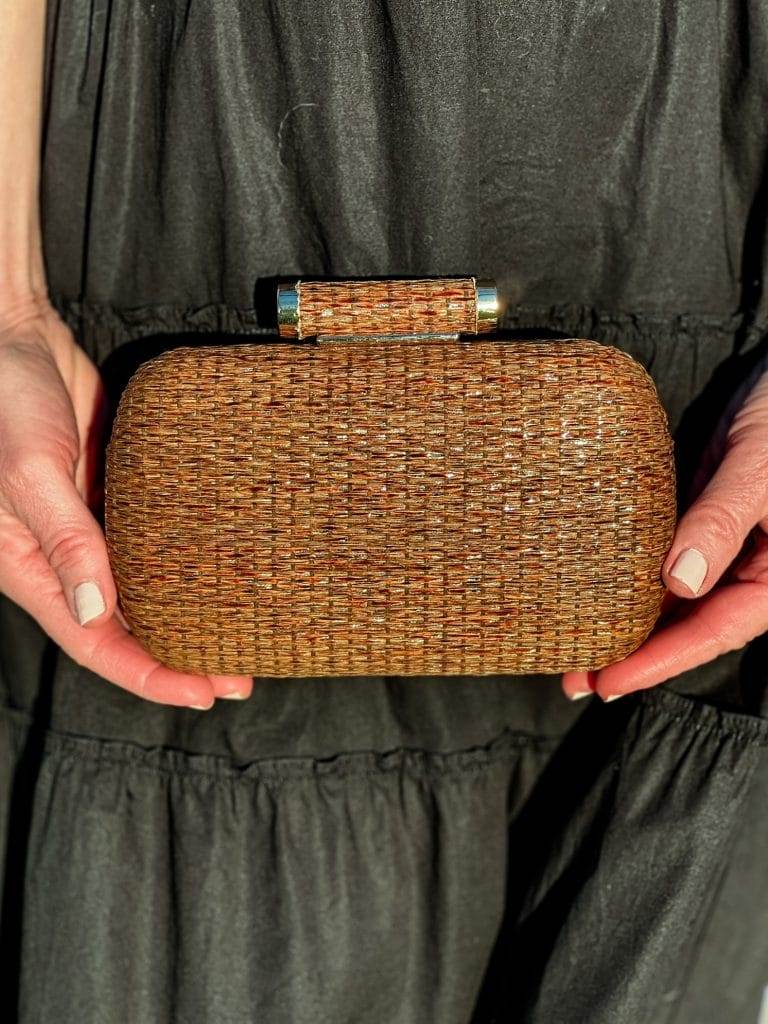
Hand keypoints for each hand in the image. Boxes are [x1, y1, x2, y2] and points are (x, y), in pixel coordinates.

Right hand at [0, 296, 252, 706]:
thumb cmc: (5, 403)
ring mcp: (93, 527)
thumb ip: (64, 540)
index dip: (148, 675)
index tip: (202, 693)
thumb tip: (96, 612)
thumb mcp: (30, 473)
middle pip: (125, 626)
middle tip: (238, 677)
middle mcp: (65, 558)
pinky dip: (185, 564)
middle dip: (178, 658)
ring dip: (187, 615)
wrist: (15, 338)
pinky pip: (153, 542)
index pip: (94, 642)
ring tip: (241, 635)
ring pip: (143, 589)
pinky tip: (221, 573)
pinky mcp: (117, 494)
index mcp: (31, 568)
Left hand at [562, 367, 767, 701]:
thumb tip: (678, 582)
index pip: (714, 630)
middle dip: (635, 655)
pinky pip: (669, 561)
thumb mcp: (757, 469)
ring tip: (577, 651)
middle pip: (691, 624)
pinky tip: (600, 595)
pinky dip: (635, 581)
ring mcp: (725, 546)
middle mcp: (750, 568)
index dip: (660, 660)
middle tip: (577, 681)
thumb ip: (720, 522)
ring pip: (676, 597)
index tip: (608, 683)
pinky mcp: (702, 519)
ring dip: (630, 623)